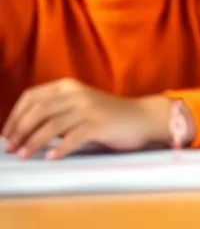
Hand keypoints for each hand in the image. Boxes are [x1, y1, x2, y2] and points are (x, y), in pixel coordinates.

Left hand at [2, 80, 169, 159]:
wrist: (142, 117)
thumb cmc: (107, 116)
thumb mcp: (79, 106)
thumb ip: (55, 112)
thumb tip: (23, 131)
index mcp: (68, 86)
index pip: (32, 97)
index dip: (15, 116)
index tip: (6, 135)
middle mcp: (77, 93)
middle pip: (38, 110)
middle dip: (20, 131)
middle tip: (11, 148)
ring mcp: (89, 107)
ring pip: (52, 125)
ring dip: (34, 142)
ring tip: (25, 155)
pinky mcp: (100, 123)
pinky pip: (74, 137)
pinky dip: (60, 148)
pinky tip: (51, 157)